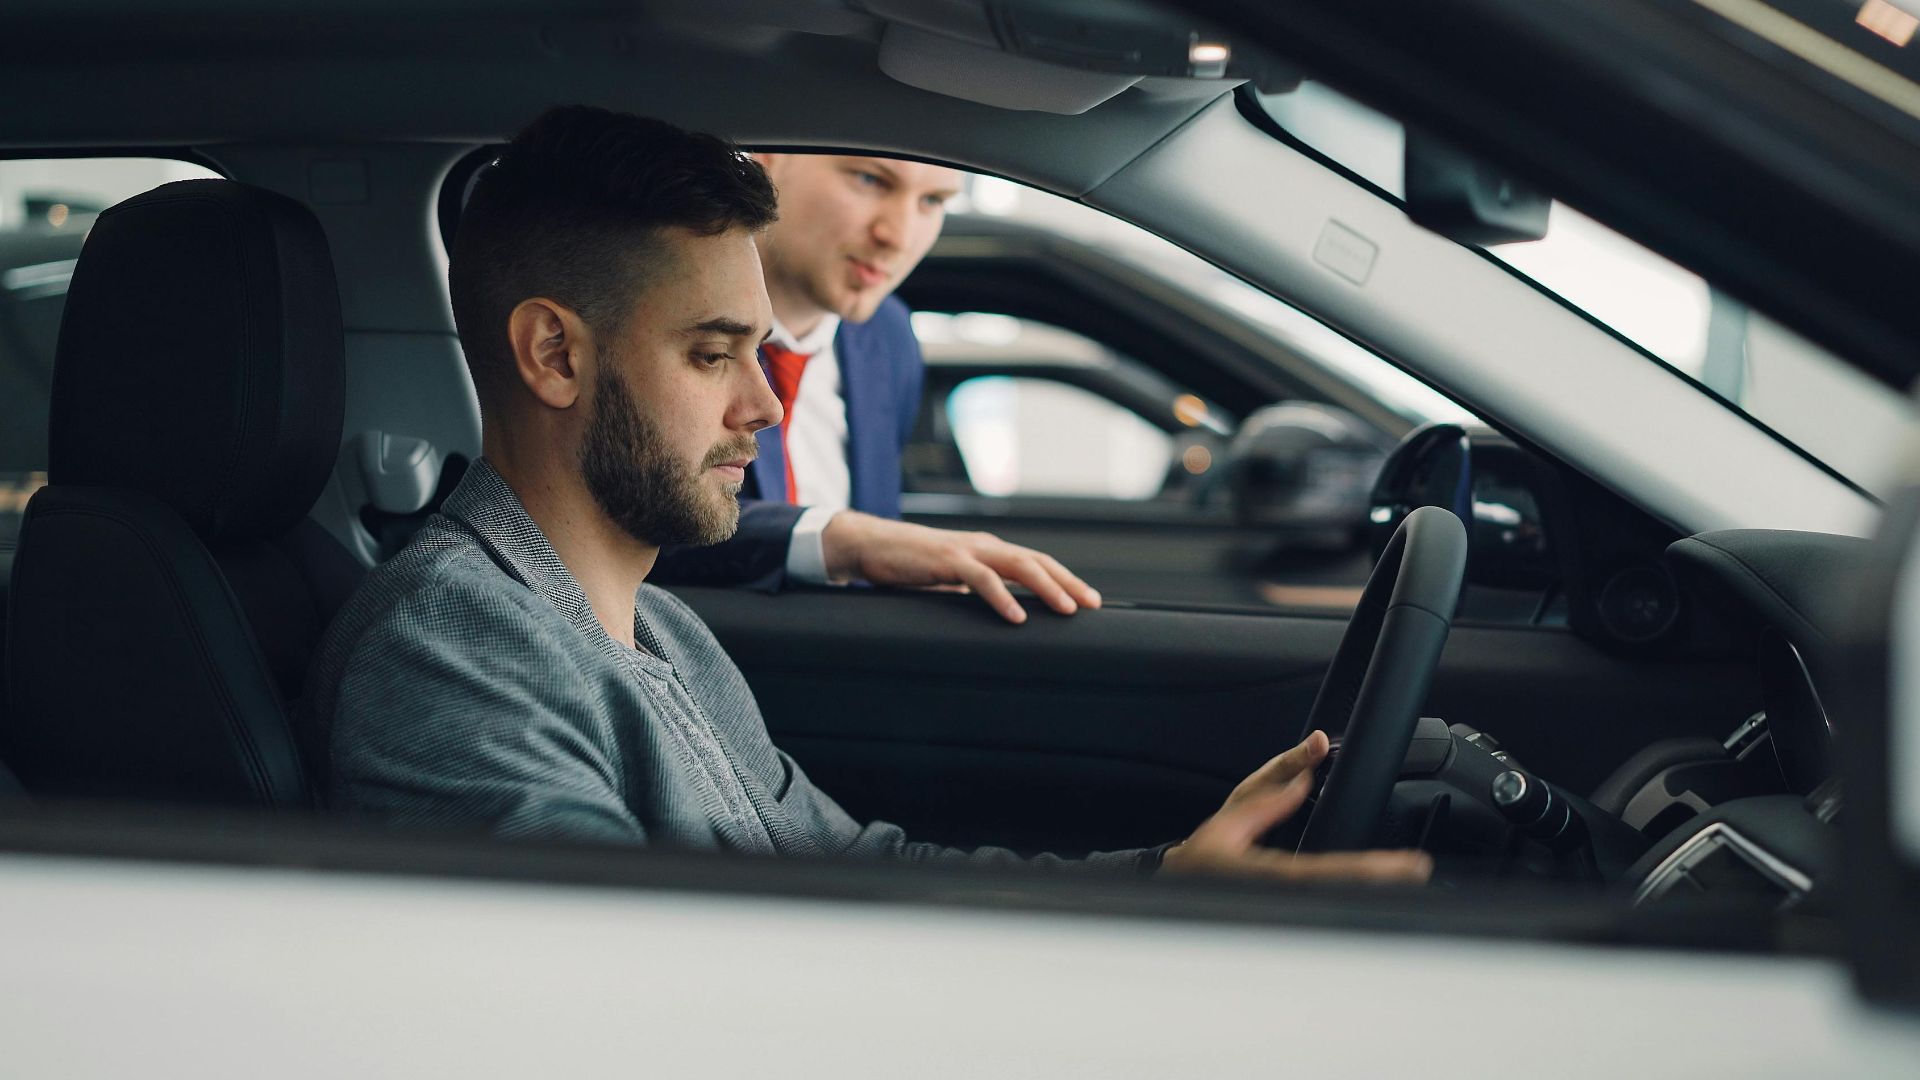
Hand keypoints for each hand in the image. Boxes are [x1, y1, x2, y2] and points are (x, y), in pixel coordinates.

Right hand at [820, 511, 1100, 624]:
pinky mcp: (946, 558)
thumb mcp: (950, 582)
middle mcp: (985, 546)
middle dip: (1068, 583)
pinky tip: (1016, 616)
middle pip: (1037, 562)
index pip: (1036, 563)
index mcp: (989, 551)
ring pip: (1017, 565)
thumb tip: (998, 617)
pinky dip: (1001, 597)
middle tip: (1092, 605)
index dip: (1065, 580)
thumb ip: (974, 593)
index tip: (1090, 602)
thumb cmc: (911, 567)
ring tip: (1066, 610)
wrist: (870, 545)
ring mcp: (967, 550)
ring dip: (1045, 588)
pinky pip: (981, 578)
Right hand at [1159, 730, 1432, 884]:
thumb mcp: (1228, 820)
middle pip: (1345, 891)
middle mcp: (1285, 895)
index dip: (1371, 870)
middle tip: (1418, 868)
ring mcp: (1289, 905)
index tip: (1404, 864)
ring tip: (1404, 874)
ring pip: (1339, 900)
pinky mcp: (1290, 905)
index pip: (1330, 871)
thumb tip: (1305, 779)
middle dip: (1383, 881)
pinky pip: (1329, 898)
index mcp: (1270, 875)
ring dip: (1372, 887)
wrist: (1183, 884)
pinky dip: (1354, 890)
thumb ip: (1269, 800)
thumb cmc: (1200, 858)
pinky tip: (1372, 884)